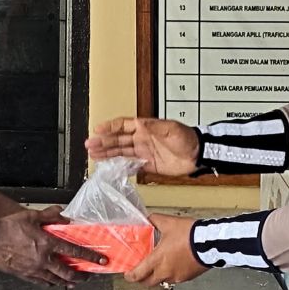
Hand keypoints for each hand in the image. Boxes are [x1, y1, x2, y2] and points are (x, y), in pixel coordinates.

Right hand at [0, 208, 104, 285]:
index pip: (75, 251)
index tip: (101, 261)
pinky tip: (53, 283)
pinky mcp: (25, 275)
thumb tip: (63, 215)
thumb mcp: (31, 216)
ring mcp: (34, 269)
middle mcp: (44, 258)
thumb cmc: (8, 227)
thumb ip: (50, 215)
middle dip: (81, 276)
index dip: (91, 257)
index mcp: (48, 242)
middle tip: (87, 276)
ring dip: (67, 282)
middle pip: (68, 272)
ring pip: (56, 280)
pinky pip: (42, 282)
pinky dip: (50, 283)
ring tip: (73, 282)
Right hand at [85, 117, 200, 176]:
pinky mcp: (148, 165)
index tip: (98, 129)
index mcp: (146, 128)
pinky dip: (120, 166)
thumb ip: (155, 127)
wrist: (198, 155)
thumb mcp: (171, 129)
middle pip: (118, 140)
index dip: (110, 127)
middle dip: (103, 142)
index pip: (123, 125)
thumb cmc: (188, 138)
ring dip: (107, 153)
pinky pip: (131, 165)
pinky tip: (110, 166)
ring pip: (121, 152)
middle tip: (90, 145)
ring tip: (93, 154)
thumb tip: (140, 123)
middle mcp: (142, 139)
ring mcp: (144, 152)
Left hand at [124, 214, 208, 285]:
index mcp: (157, 260)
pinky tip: (174, 264)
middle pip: (148, 283)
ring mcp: (177, 276)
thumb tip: (148, 219)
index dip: (130, 276)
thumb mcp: (169, 223)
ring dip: (158, 276)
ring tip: (159, 267)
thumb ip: (155, 220)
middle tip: (140, 273)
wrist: (210, 242)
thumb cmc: (190, 234)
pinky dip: (172, 274)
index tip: (128, 274)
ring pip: (162, 281)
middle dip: (142, 279)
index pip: (138, 274)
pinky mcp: (188, 277)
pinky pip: (175, 279)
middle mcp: (165, 271)